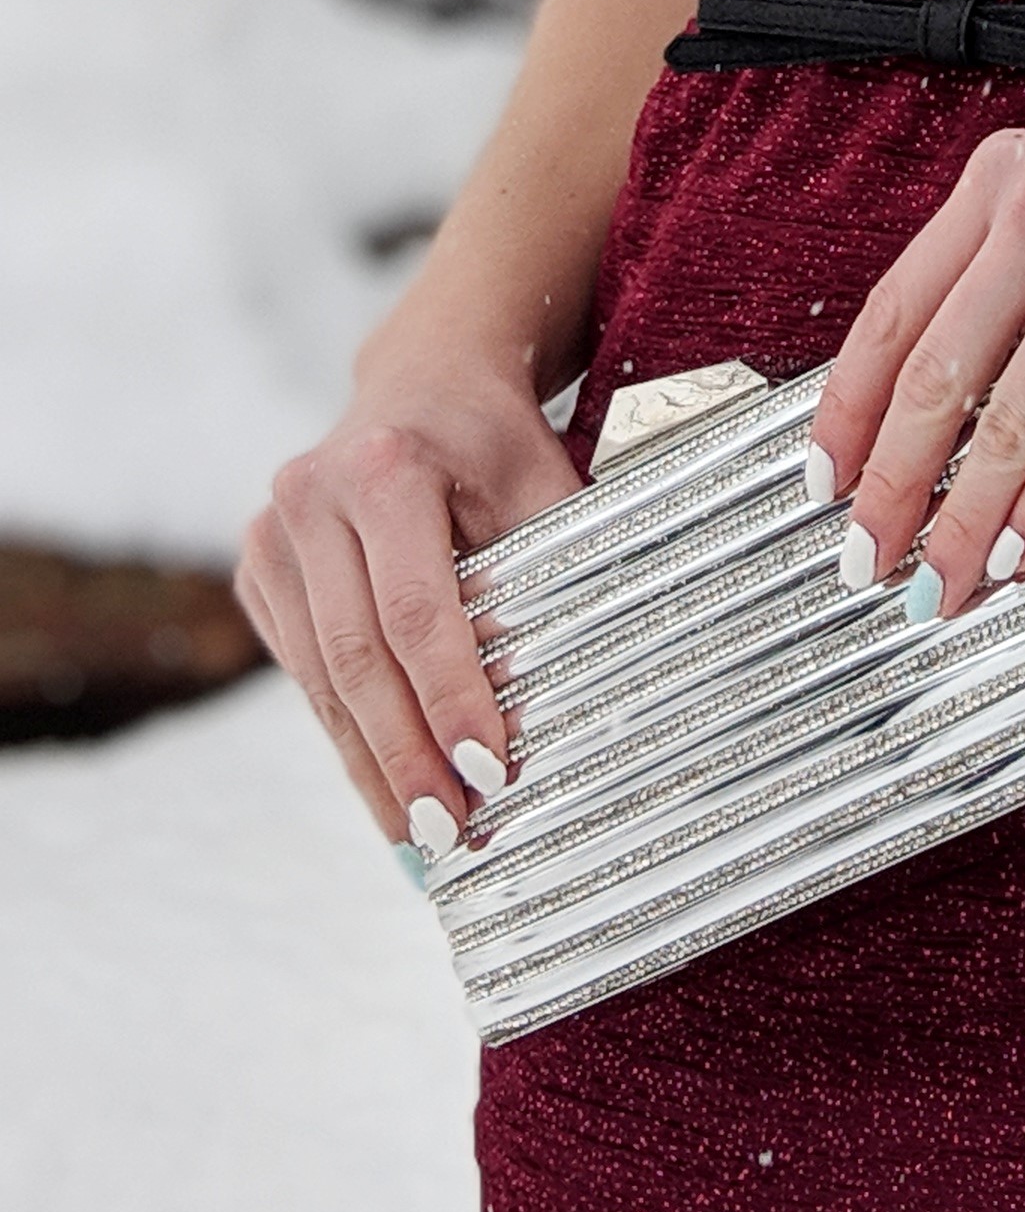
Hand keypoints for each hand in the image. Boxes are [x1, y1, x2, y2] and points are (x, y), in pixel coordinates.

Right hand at [235, 347, 583, 857]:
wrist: (426, 376)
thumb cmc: (496, 436)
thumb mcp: (541, 481)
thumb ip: (552, 572)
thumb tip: (579, 691)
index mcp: (385, 468)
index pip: (418, 610)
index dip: (452, 698)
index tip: (491, 772)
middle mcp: (310, 499)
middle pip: (360, 658)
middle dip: (407, 756)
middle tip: (452, 833)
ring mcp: (271, 535)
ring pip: (323, 678)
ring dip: (372, 765)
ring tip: (421, 835)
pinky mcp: (258, 569)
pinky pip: (305, 670)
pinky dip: (346, 733)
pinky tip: (385, 786)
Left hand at [807, 98, 1024, 616]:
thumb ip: (1008, 270)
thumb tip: (938, 403)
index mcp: (1000, 178)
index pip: (889, 311)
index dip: (845, 410)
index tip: (823, 479)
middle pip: (929, 379)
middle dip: (889, 487)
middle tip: (868, 555)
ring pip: (1000, 425)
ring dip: (961, 523)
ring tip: (941, 581)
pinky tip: (1020, 552)